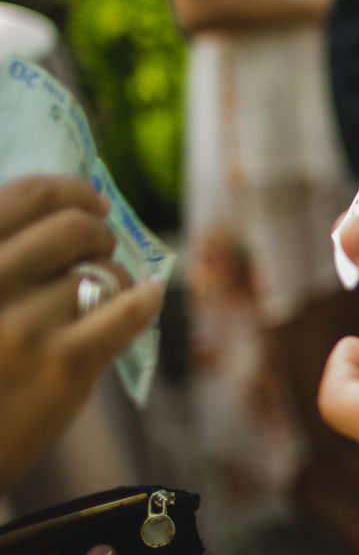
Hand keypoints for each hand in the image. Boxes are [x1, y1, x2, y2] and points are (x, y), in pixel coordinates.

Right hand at [0, 176, 164, 493]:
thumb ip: (6, 258)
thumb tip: (68, 208)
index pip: (27, 195)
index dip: (72, 190)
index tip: (92, 200)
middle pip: (75, 226)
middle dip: (99, 233)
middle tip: (101, 249)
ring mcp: (25, 325)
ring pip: (104, 273)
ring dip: (116, 281)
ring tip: (104, 299)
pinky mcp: (65, 364)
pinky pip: (130, 310)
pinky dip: (146, 299)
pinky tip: (148, 296)